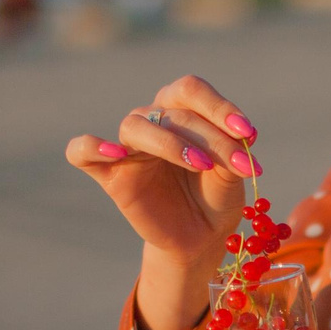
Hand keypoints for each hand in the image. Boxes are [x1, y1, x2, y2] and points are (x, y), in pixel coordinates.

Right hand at [64, 74, 265, 329]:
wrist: (201, 239)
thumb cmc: (216, 198)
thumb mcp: (232, 174)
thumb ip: (228, 152)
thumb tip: (231, 138)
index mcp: (181, 110)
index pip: (191, 90)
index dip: (220, 107)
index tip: (249, 134)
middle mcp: (152, 121)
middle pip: (172, 111)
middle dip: (211, 137)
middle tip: (239, 165)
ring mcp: (128, 146)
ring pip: (135, 126)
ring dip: (172, 143)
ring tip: (202, 165)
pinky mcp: (110, 174)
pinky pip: (81, 151)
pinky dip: (93, 146)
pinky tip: (117, 153)